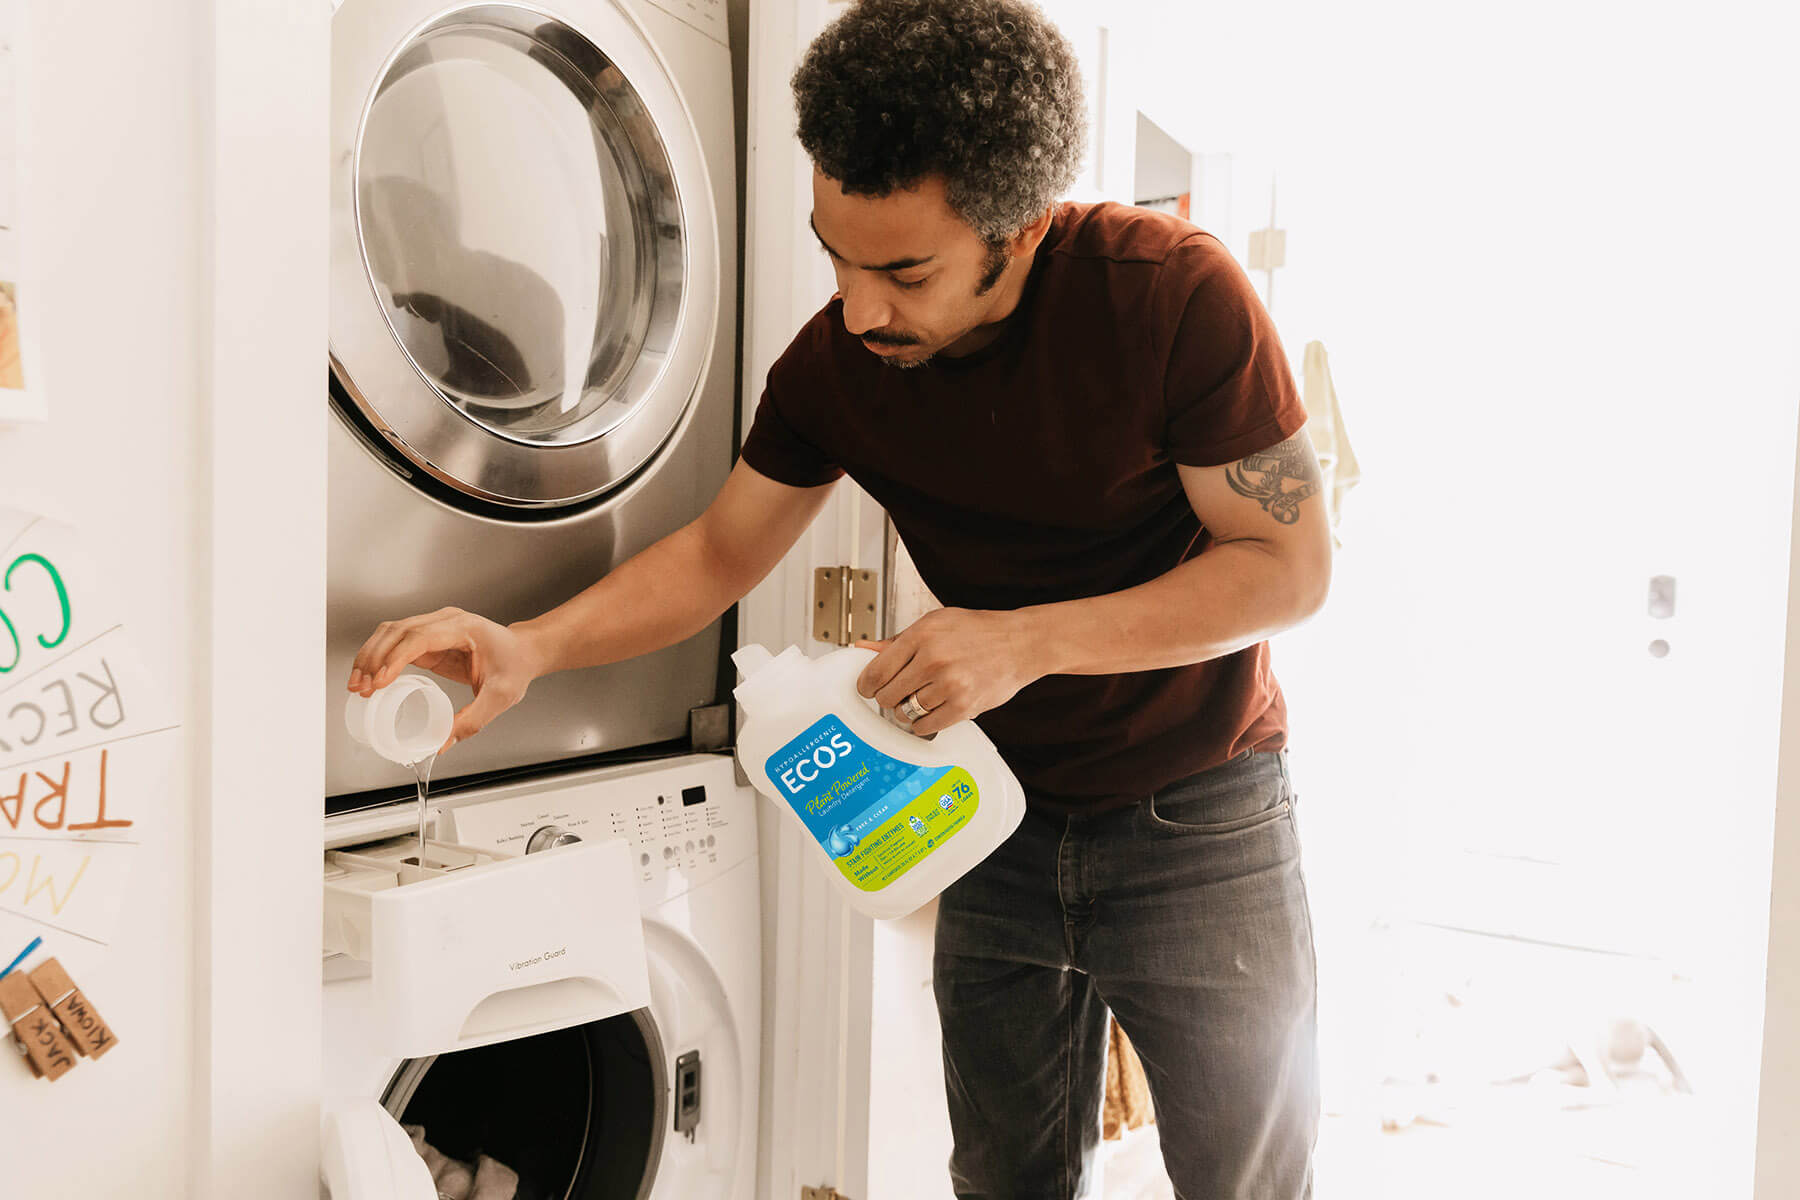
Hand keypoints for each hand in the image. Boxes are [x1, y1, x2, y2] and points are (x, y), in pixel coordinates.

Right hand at [347, 607, 542, 751]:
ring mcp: (435, 627)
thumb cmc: (516, 666)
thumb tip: (442, 743)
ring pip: (390, 633)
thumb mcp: (500, 696)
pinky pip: (396, 642)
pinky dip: (379, 658)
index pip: (420, 638)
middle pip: (397, 631)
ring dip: (370, 656)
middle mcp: (445, 621)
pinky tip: (370, 678)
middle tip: (361, 688)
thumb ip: (473, 720)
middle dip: (374, 659)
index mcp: (464, 627)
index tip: (380, 681)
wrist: (524, 652)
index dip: (396, 658)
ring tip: (358, 685)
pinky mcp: (428, 639)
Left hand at [854, 607, 1040, 736]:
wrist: (1020, 643)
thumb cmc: (977, 631)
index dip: (866, 685)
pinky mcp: (964, 706)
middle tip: (898, 692)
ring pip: (905, 713)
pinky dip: (922, 724)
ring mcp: (949, 684)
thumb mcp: (934, 624)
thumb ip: (896, 642)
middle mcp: (933, 660)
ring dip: (907, 711)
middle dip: (888, 697)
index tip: (868, 688)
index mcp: (921, 635)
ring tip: (919, 699)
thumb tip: (862, 649)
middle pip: (887, 696)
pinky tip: (929, 712)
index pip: (876, 671)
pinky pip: (926, 727)